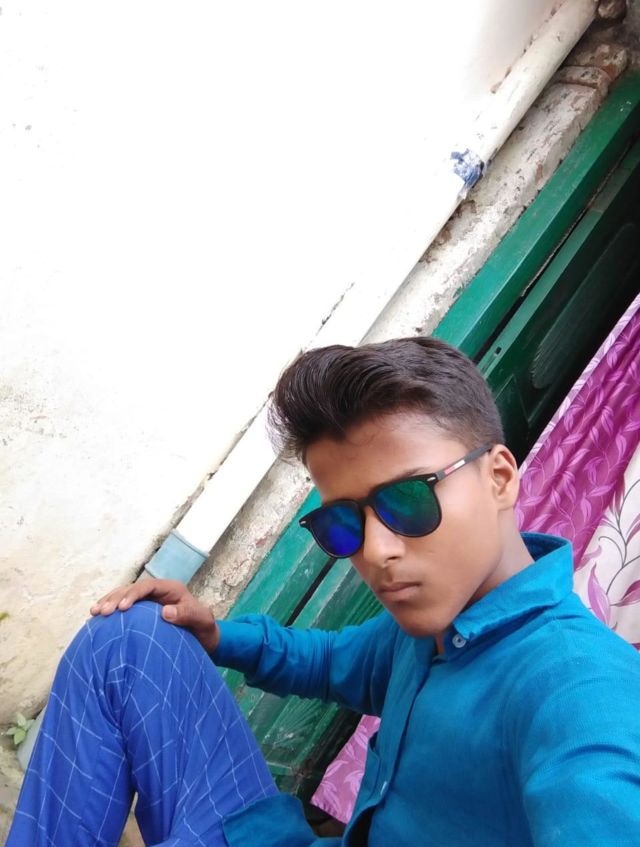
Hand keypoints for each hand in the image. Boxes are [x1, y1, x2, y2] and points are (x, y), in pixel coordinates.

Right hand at [90, 578, 219, 652]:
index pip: (147, 586)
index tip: (121, 608)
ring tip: (93, 613)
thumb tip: (165, 612)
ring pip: (123, 597)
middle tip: (101, 612)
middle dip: (114, 598)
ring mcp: (147, 603)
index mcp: (170, 589)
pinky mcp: (141, 615)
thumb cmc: (204, 630)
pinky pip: (123, 611)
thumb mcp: (202, 621)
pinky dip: (111, 614)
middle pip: (131, 590)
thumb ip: (187, 614)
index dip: (132, 594)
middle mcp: (156, 593)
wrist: (204, 640)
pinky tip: (96, 622)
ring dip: (108, 603)